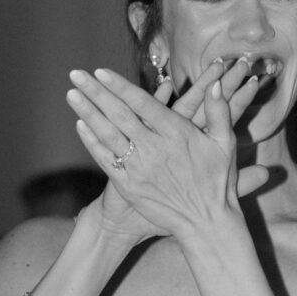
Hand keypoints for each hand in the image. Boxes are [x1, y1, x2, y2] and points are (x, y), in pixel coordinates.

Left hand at [67, 58, 268, 244]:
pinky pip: (106, 159)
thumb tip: (213, 87)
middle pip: (119, 114)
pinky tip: (80, 125)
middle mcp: (154, 148)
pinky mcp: (130, 186)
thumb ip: (219, 113)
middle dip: (96, 92)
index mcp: (177, 134)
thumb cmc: (218, 182)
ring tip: (71, 94)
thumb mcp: (225, 144)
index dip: (121, 86)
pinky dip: (92, 142)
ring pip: (108, 134)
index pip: (143, 103)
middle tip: (76, 74)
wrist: (205, 223)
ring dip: (88, 112)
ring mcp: (139, 167)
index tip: (102, 72)